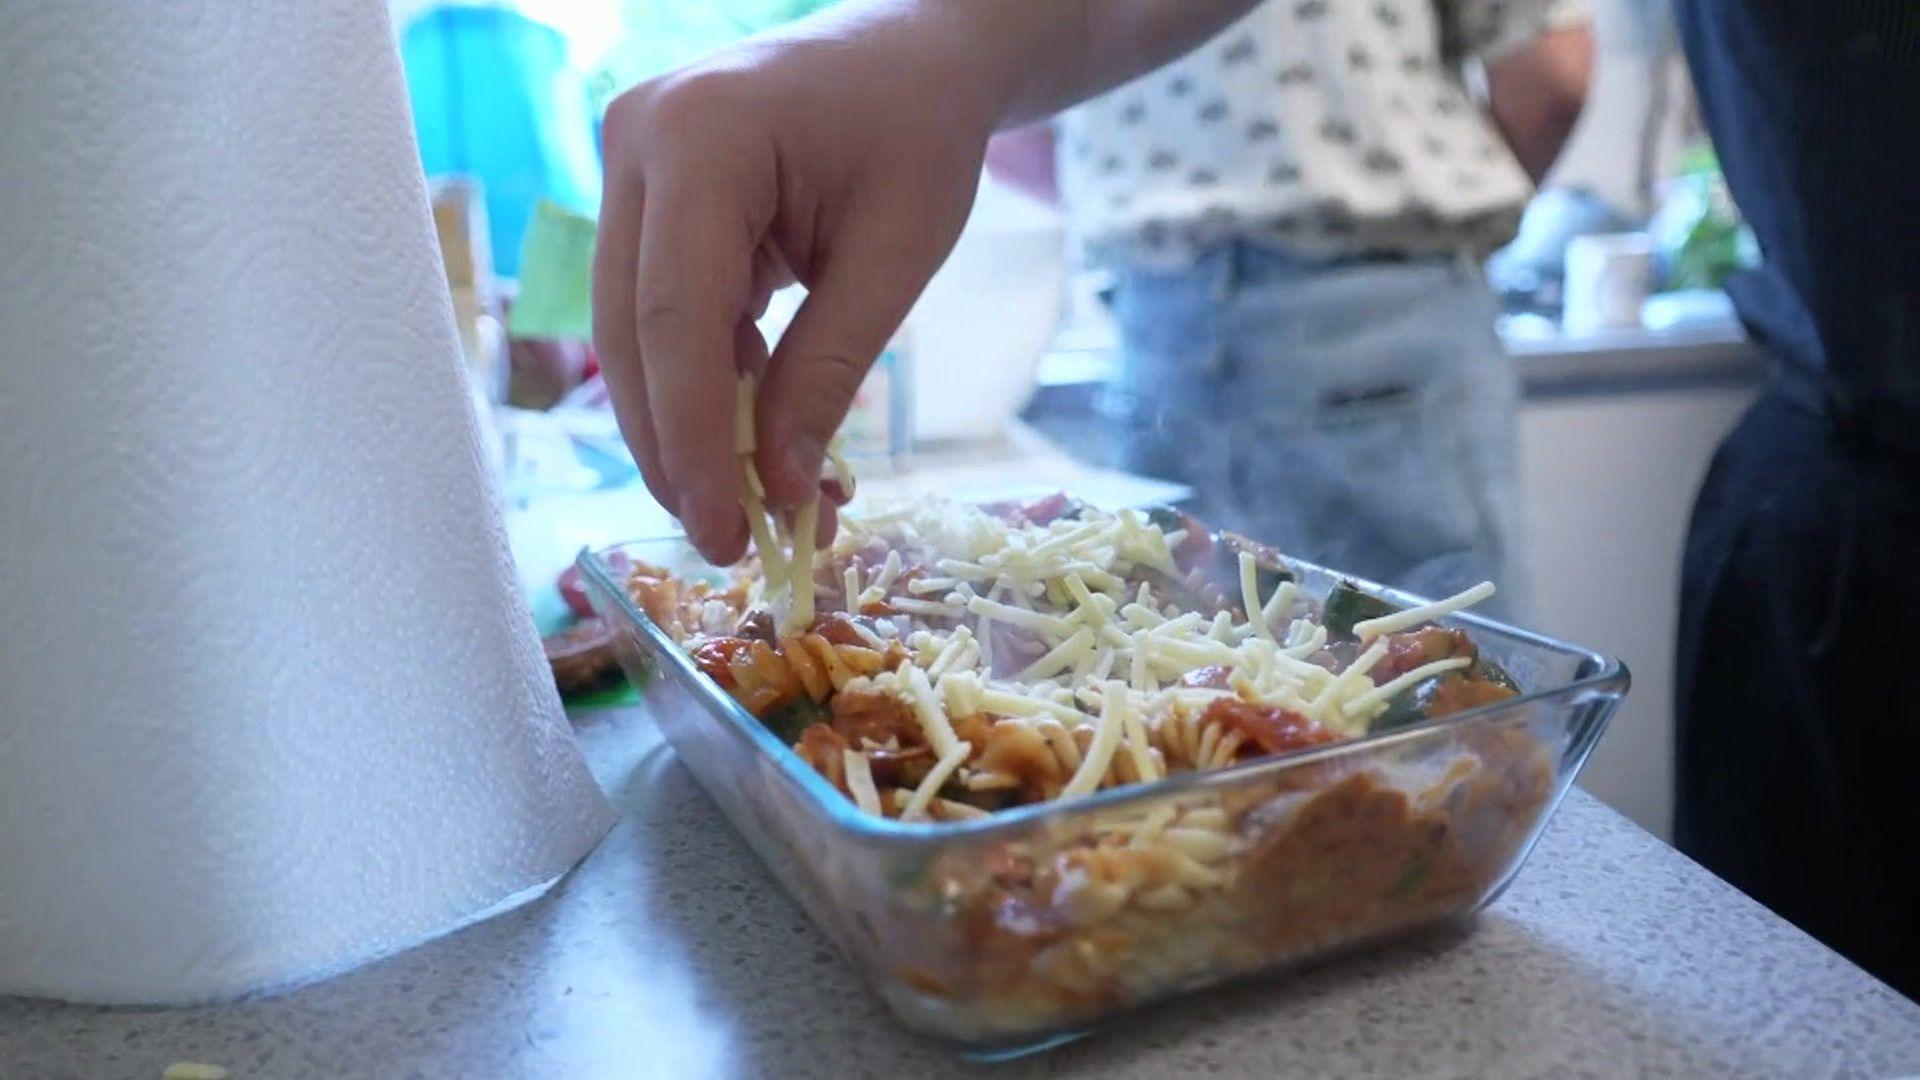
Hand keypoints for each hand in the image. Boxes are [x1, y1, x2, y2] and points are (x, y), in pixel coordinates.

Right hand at [593, 17, 991, 562]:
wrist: (911, 57)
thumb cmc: (917, 133)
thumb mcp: (895, 254)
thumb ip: (830, 370)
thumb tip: (780, 491)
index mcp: (699, 136)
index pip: (673, 318)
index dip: (691, 438)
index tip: (723, 530)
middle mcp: (636, 145)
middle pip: (634, 335)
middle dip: (678, 450)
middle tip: (730, 542)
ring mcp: (630, 171)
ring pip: (636, 335)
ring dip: (691, 428)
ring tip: (757, 508)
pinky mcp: (646, 203)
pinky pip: (663, 314)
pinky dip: (709, 383)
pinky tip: (760, 441)